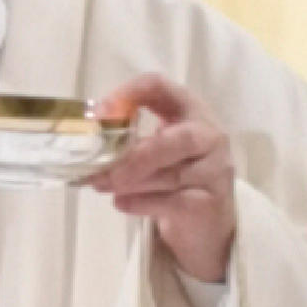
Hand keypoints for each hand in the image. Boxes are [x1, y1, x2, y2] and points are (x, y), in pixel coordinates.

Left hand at [95, 79, 237, 286]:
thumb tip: (90, 144)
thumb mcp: (157, 148)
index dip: (130, 94)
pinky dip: (141, 203)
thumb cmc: (177, 175)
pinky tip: (120, 203)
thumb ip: (132, 140)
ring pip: (172, 175)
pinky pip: (173, 202)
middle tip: (102, 171)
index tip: (101, 113)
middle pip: (180, 139)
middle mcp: (211, 136)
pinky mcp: (210, 203)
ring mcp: (216, 171)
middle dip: (138, 156)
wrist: (207, 219)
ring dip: (131, 182)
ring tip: (101, 185)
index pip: (162, 86)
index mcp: (191, 111)